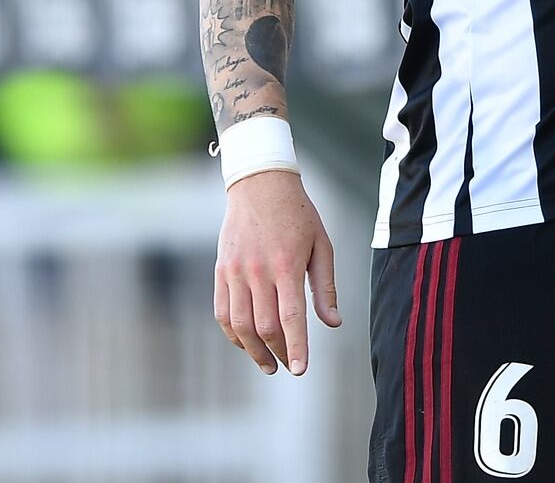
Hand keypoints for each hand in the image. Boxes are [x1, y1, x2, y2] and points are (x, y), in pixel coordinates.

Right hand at [214, 169, 341, 375]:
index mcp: (287, 265)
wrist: (260, 185)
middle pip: (265, 327)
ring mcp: (235, 272)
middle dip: (279, 353)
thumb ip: (325, 287)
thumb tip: (333, 323)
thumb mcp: (321, 245)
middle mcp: (257, 271)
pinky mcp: (221, 271)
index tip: (301, 370)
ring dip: (254, 351)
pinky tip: (248, 344)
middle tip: (291, 366)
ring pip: (240, 325)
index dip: (296, 348)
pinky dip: (233, 334)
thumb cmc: (299, 215)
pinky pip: (222, 313)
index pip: (290, 318)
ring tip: (269, 365)